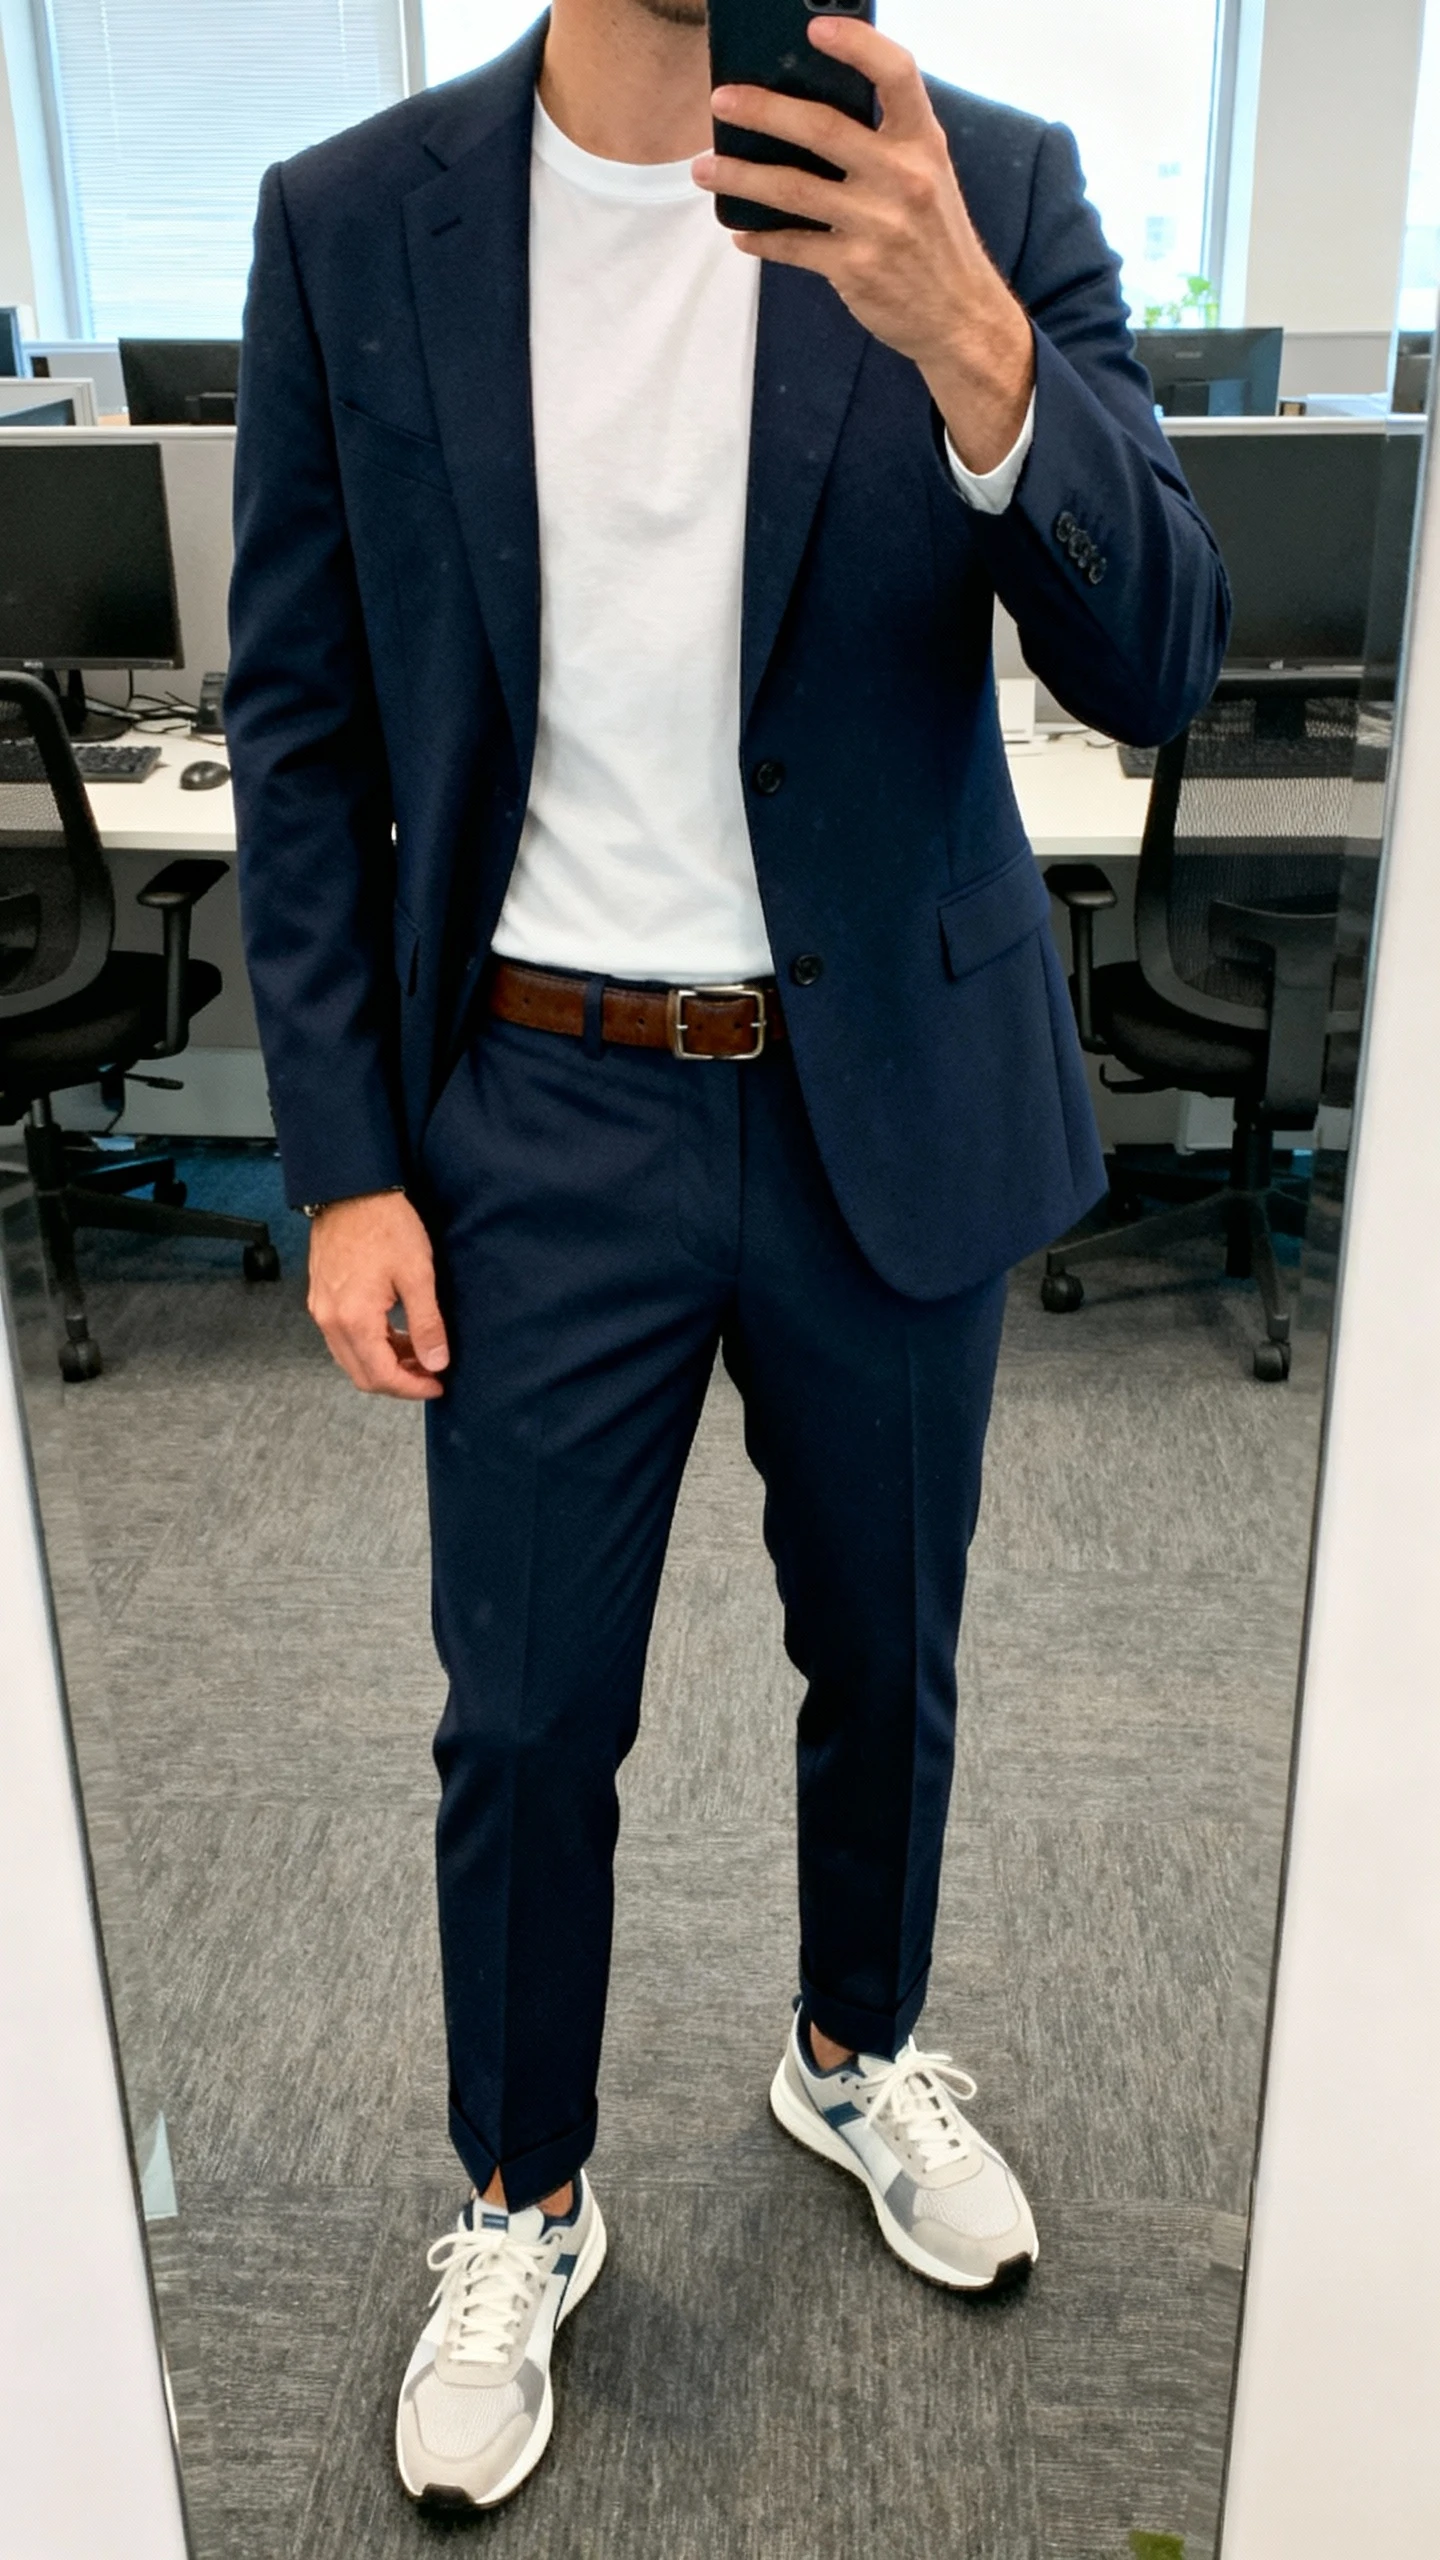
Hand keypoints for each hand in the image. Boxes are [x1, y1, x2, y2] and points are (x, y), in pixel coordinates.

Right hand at [307, 1191, 448, 1400]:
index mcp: (354, 1319)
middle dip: (398, 1381)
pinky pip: (343, 1338)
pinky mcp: (321, 1298)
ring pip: (351, 1358)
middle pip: (362, 1375)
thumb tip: (436, 1362)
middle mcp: (330, 1320)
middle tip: (430, 1373)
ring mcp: (322, 1309)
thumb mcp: (417, 1276)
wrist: (351, 1190)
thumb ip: (427, 1324)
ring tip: (418, 1353)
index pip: (381, 1376)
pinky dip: (370, 1345)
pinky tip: (395, 1334)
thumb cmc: (384, 1225)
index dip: (412, 1388)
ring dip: (384, 1364)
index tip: (437, 1385)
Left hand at [693, 19, 1033, 476]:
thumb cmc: (933, 237)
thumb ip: (885, 141)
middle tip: (721, 100)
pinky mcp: (855, 267)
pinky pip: (793, 245)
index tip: (816, 29)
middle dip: (763, 110)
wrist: (960, 317)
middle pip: (822, 128)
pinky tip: (740, 232)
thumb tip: (809, 109)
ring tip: (703, 168)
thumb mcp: (928, 175)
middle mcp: (903, 177)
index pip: (896, 74)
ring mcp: (878, 224)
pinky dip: (760, 239)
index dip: (857, 46)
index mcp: (923, 142)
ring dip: (740, 176)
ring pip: (792, 189)